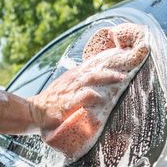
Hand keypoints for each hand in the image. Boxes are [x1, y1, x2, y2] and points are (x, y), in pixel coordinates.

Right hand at [29, 23, 148, 158]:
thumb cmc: (52, 102)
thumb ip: (81, 84)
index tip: (127, 56)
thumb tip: (99, 84)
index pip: (95, 63)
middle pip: (97, 68)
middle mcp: (74, 80)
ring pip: (91, 79)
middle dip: (114, 66)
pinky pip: (81, 97)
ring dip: (107, 77)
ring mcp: (70, 90)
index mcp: (75, 76)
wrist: (34, 111)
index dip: (111, 59)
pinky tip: (101, 97)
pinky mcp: (66, 103)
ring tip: (122, 78)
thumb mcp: (67, 88)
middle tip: (131, 64)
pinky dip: (91, 96)